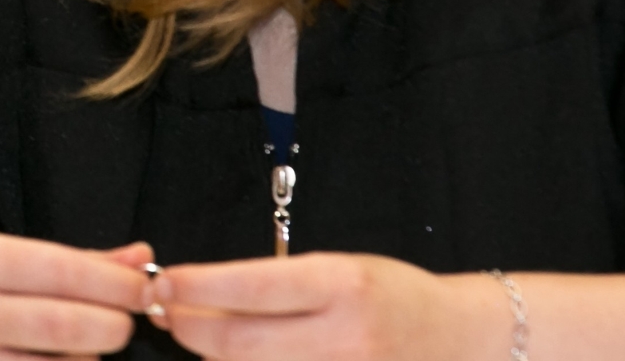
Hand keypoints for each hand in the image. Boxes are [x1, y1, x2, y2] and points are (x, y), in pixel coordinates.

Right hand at [0, 233, 156, 358]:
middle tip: (126, 324)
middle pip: (69, 327)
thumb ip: (74, 261)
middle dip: (114, 327)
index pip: (65, 271)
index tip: (147, 290)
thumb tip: (142, 259)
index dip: (118, 285)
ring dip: (87, 360)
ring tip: (86, 346)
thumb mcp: (0, 260)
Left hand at [146, 252, 494, 360]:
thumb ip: (275, 286)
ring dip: (213, 359)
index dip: (196, 286)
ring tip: (201, 338)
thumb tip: (200, 295)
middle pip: (239, 343)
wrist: (460, 340)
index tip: (164, 281)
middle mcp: (345, 338)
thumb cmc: (391, 297)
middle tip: (164, 313)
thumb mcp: (338, 271)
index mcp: (341, 286)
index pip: (250, 287)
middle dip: (188, 327)